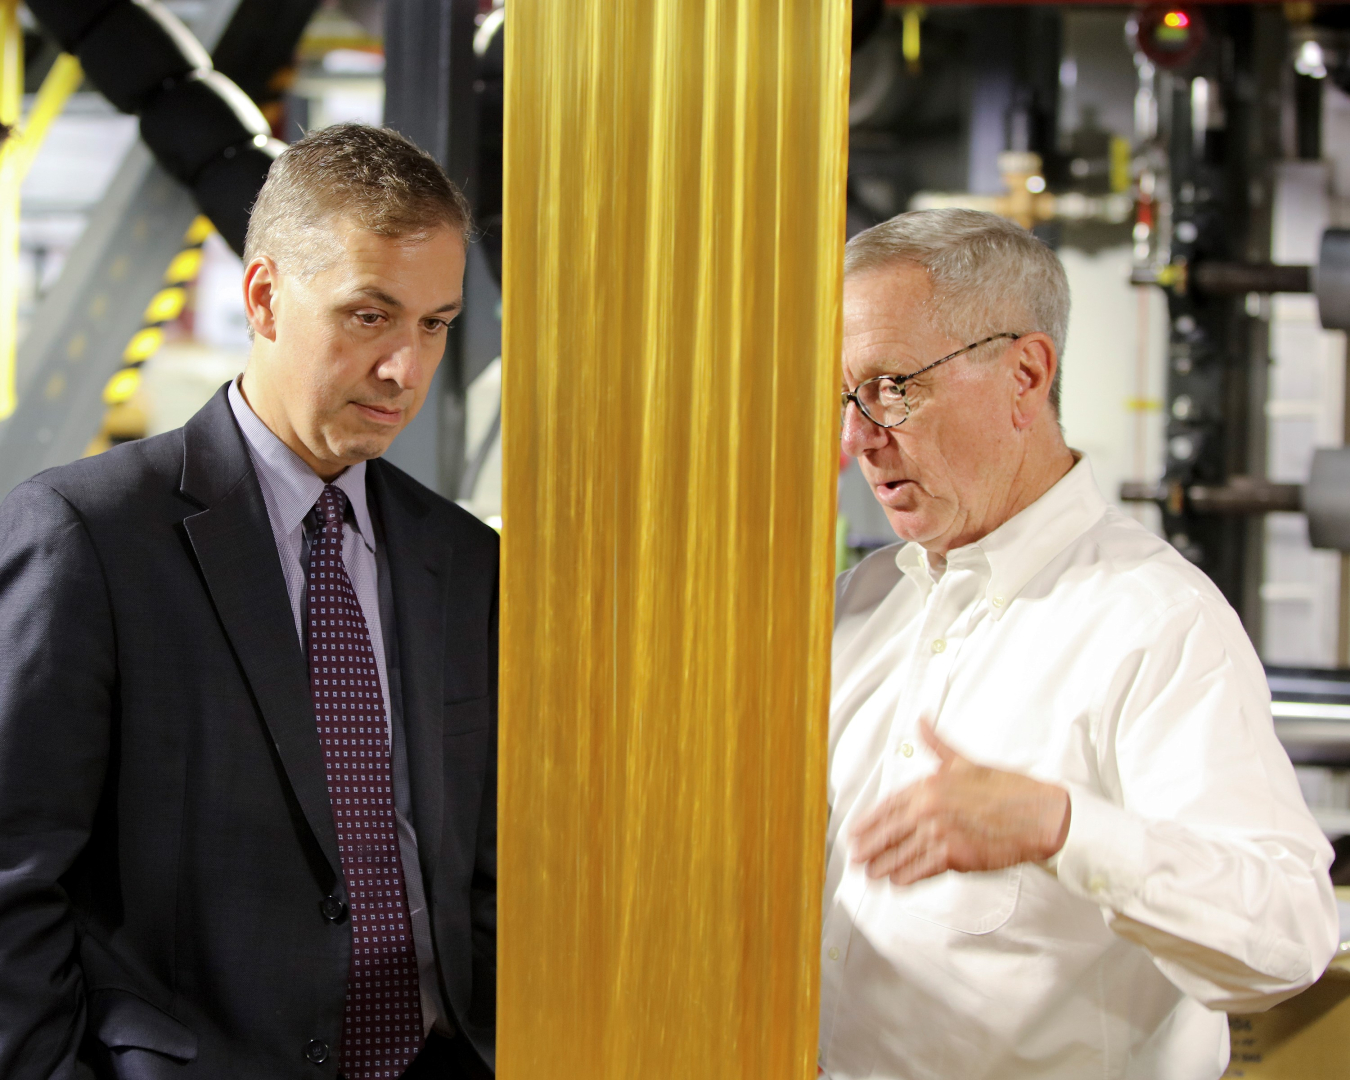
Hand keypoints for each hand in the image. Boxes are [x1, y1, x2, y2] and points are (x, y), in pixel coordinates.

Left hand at [849, 717, 1070, 885]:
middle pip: (887, 832)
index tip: (855, 832)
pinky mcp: (954, 856)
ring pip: (900, 854)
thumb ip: (936, 744)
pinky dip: (906, 878)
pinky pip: (920, 870)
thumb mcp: (965, 762)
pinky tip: (896, 882)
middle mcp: (929, 808)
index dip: (869, 822)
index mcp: (929, 785)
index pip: (887, 806)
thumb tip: (921, 721)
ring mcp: (940, 833)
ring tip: (870, 873)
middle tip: (855, 857)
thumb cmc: (1007, 790)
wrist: (1040, 815)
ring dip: (882, 866)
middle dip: (868, 847)